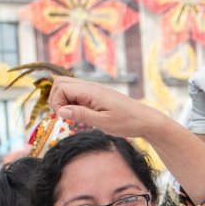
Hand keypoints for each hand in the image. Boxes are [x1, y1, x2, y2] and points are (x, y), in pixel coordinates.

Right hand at [49, 76, 168, 139]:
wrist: (147, 121)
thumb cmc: (128, 122)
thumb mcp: (104, 122)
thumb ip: (81, 115)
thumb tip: (60, 111)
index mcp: (91, 91)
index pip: (60, 87)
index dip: (56, 102)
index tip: (64, 118)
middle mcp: (91, 87)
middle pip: (60, 83)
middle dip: (57, 99)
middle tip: (65, 117)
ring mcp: (94, 90)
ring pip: (68, 88)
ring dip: (65, 101)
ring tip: (74, 117)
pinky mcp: (98, 96)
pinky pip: (78, 94)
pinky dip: (73, 103)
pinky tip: (81, 115)